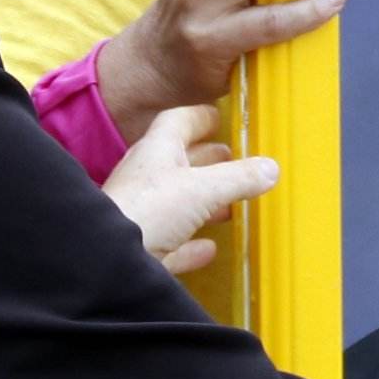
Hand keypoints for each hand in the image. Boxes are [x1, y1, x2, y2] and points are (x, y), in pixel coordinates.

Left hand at [99, 103, 275, 277]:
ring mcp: (142, 214)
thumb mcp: (202, 189)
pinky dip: (192, 243)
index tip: (221, 116)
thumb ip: (238, 178)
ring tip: (231, 204)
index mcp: (157, 150)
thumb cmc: (149, 210)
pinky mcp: (142, 248)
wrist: (106, 261)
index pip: (178, 121)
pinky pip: (173, 242)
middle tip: (234, 159)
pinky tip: (208, 248)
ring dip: (203, 201)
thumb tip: (271, 168)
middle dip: (208, 158)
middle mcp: (146, 177)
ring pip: (177, 201)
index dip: (200, 117)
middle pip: (180, 160)